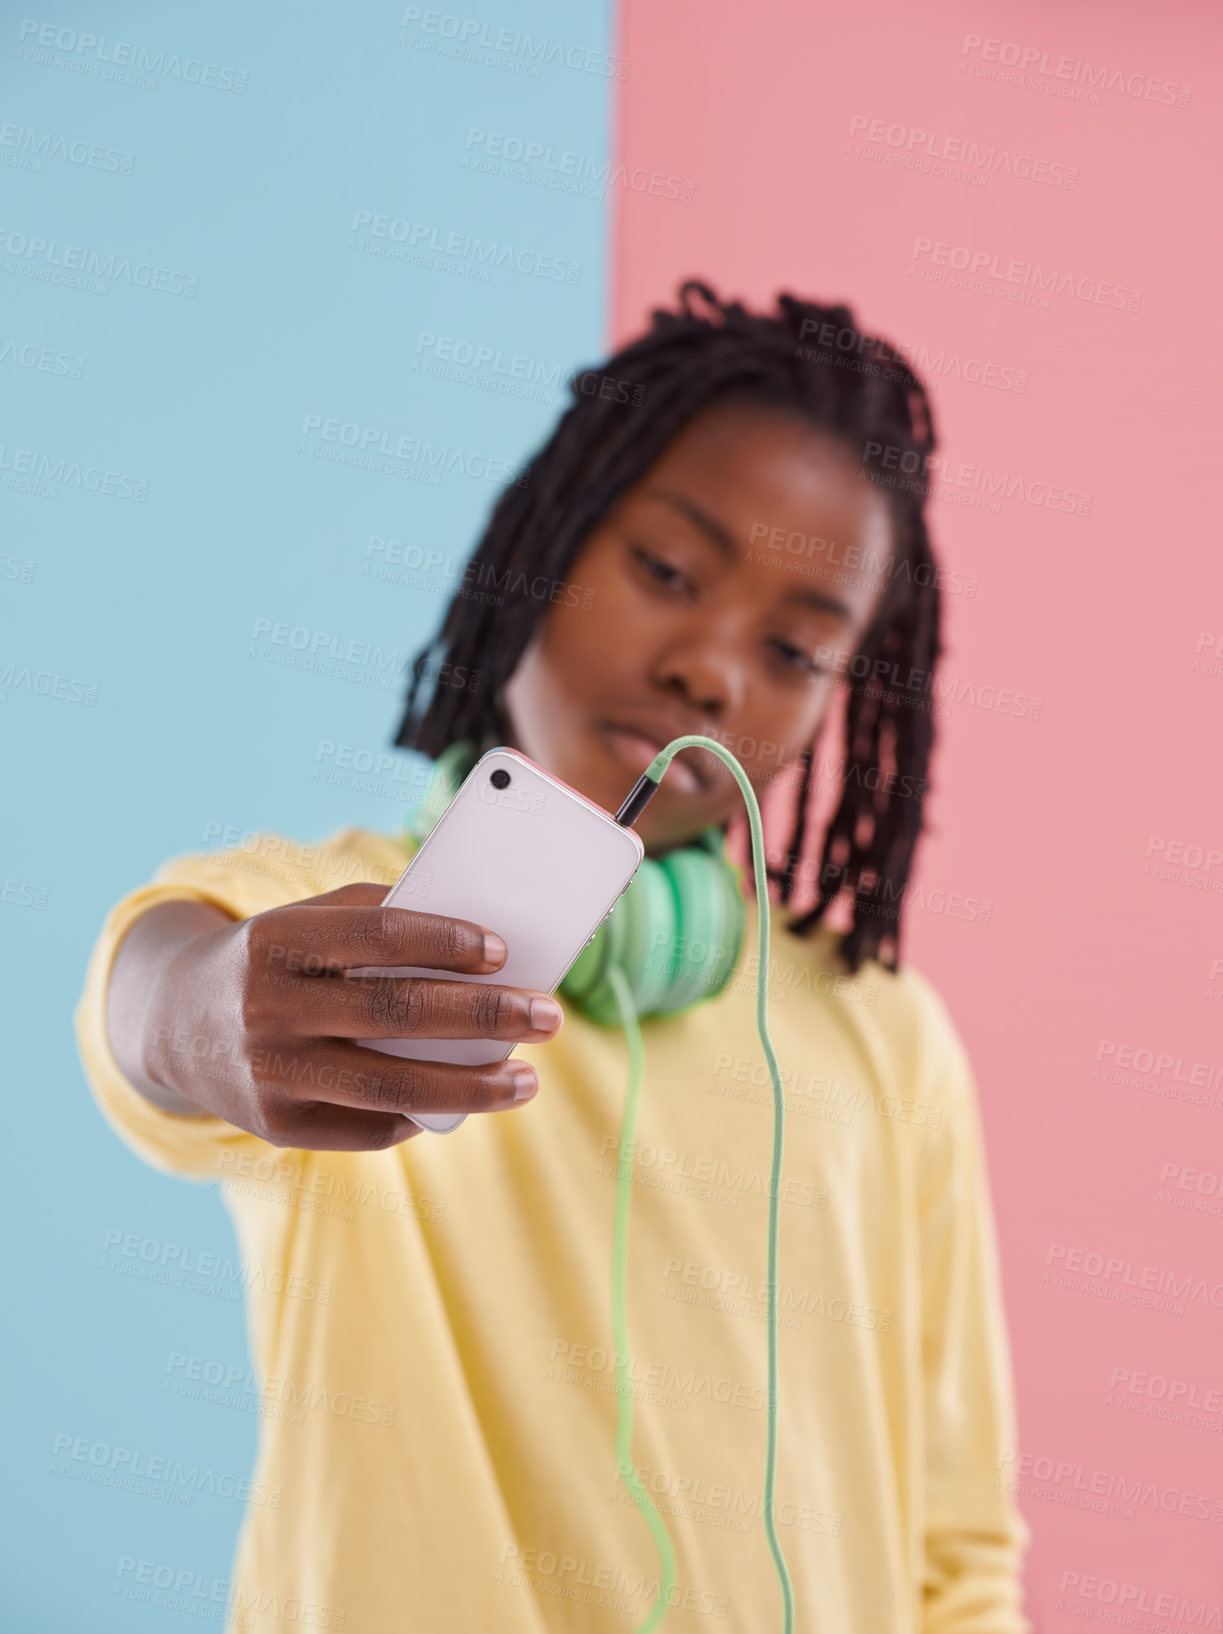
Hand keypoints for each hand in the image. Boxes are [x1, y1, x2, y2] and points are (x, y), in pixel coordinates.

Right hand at [133, 882, 562, 1149]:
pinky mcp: (276, 1127)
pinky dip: (423, 1114)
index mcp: (276, 940)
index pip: (377, 936)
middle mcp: (267, 1009)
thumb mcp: (308, 919)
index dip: (445, 941)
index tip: (503, 951)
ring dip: (473, 1086)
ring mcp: (270, 1075)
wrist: (174, 1019)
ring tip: (527, 1080)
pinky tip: (463, 1100)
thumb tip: (481, 938)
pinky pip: (369, 1127)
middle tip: (548, 1015)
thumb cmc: (274, 957)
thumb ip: (379, 916)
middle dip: (486, 1015)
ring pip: (391, 1086)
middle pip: (397, 1013)